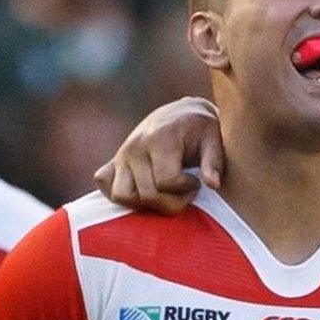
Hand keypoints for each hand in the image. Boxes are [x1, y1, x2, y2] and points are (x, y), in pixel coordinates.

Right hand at [92, 96, 223, 213]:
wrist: (182, 115)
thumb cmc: (202, 130)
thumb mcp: (214, 140)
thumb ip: (214, 162)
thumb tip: (213, 184)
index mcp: (159, 138)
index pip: (166, 182)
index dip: (186, 189)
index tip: (196, 181)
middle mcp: (135, 146)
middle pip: (146, 195)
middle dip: (171, 202)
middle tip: (185, 191)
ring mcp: (121, 155)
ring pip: (122, 196)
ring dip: (145, 204)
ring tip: (165, 194)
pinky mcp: (112, 162)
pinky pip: (105, 187)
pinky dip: (121, 195)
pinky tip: (144, 191)